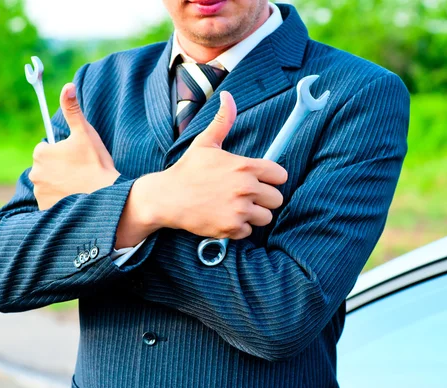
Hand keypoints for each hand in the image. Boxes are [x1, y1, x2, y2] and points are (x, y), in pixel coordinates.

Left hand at [29, 84, 119, 210]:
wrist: (106, 197)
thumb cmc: (96, 163)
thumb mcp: (86, 133)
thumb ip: (73, 110)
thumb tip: (67, 86)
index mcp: (41, 153)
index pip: (46, 149)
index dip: (62, 152)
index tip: (77, 157)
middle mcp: (34, 173)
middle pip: (46, 167)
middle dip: (59, 168)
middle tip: (80, 171)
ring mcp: (39, 192)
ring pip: (48, 183)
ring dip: (59, 184)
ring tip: (80, 185)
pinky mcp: (46, 209)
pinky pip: (51, 201)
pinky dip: (60, 200)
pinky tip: (75, 197)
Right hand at [124, 91, 287, 241]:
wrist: (166, 198)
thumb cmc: (187, 170)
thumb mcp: (205, 143)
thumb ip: (223, 121)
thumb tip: (228, 96)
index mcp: (244, 167)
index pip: (280, 176)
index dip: (271, 178)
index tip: (260, 180)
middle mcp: (245, 189)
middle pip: (277, 199)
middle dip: (264, 199)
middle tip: (246, 196)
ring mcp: (239, 210)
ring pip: (266, 217)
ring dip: (254, 215)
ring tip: (236, 208)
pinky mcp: (231, 228)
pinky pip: (249, 232)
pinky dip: (239, 228)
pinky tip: (225, 218)